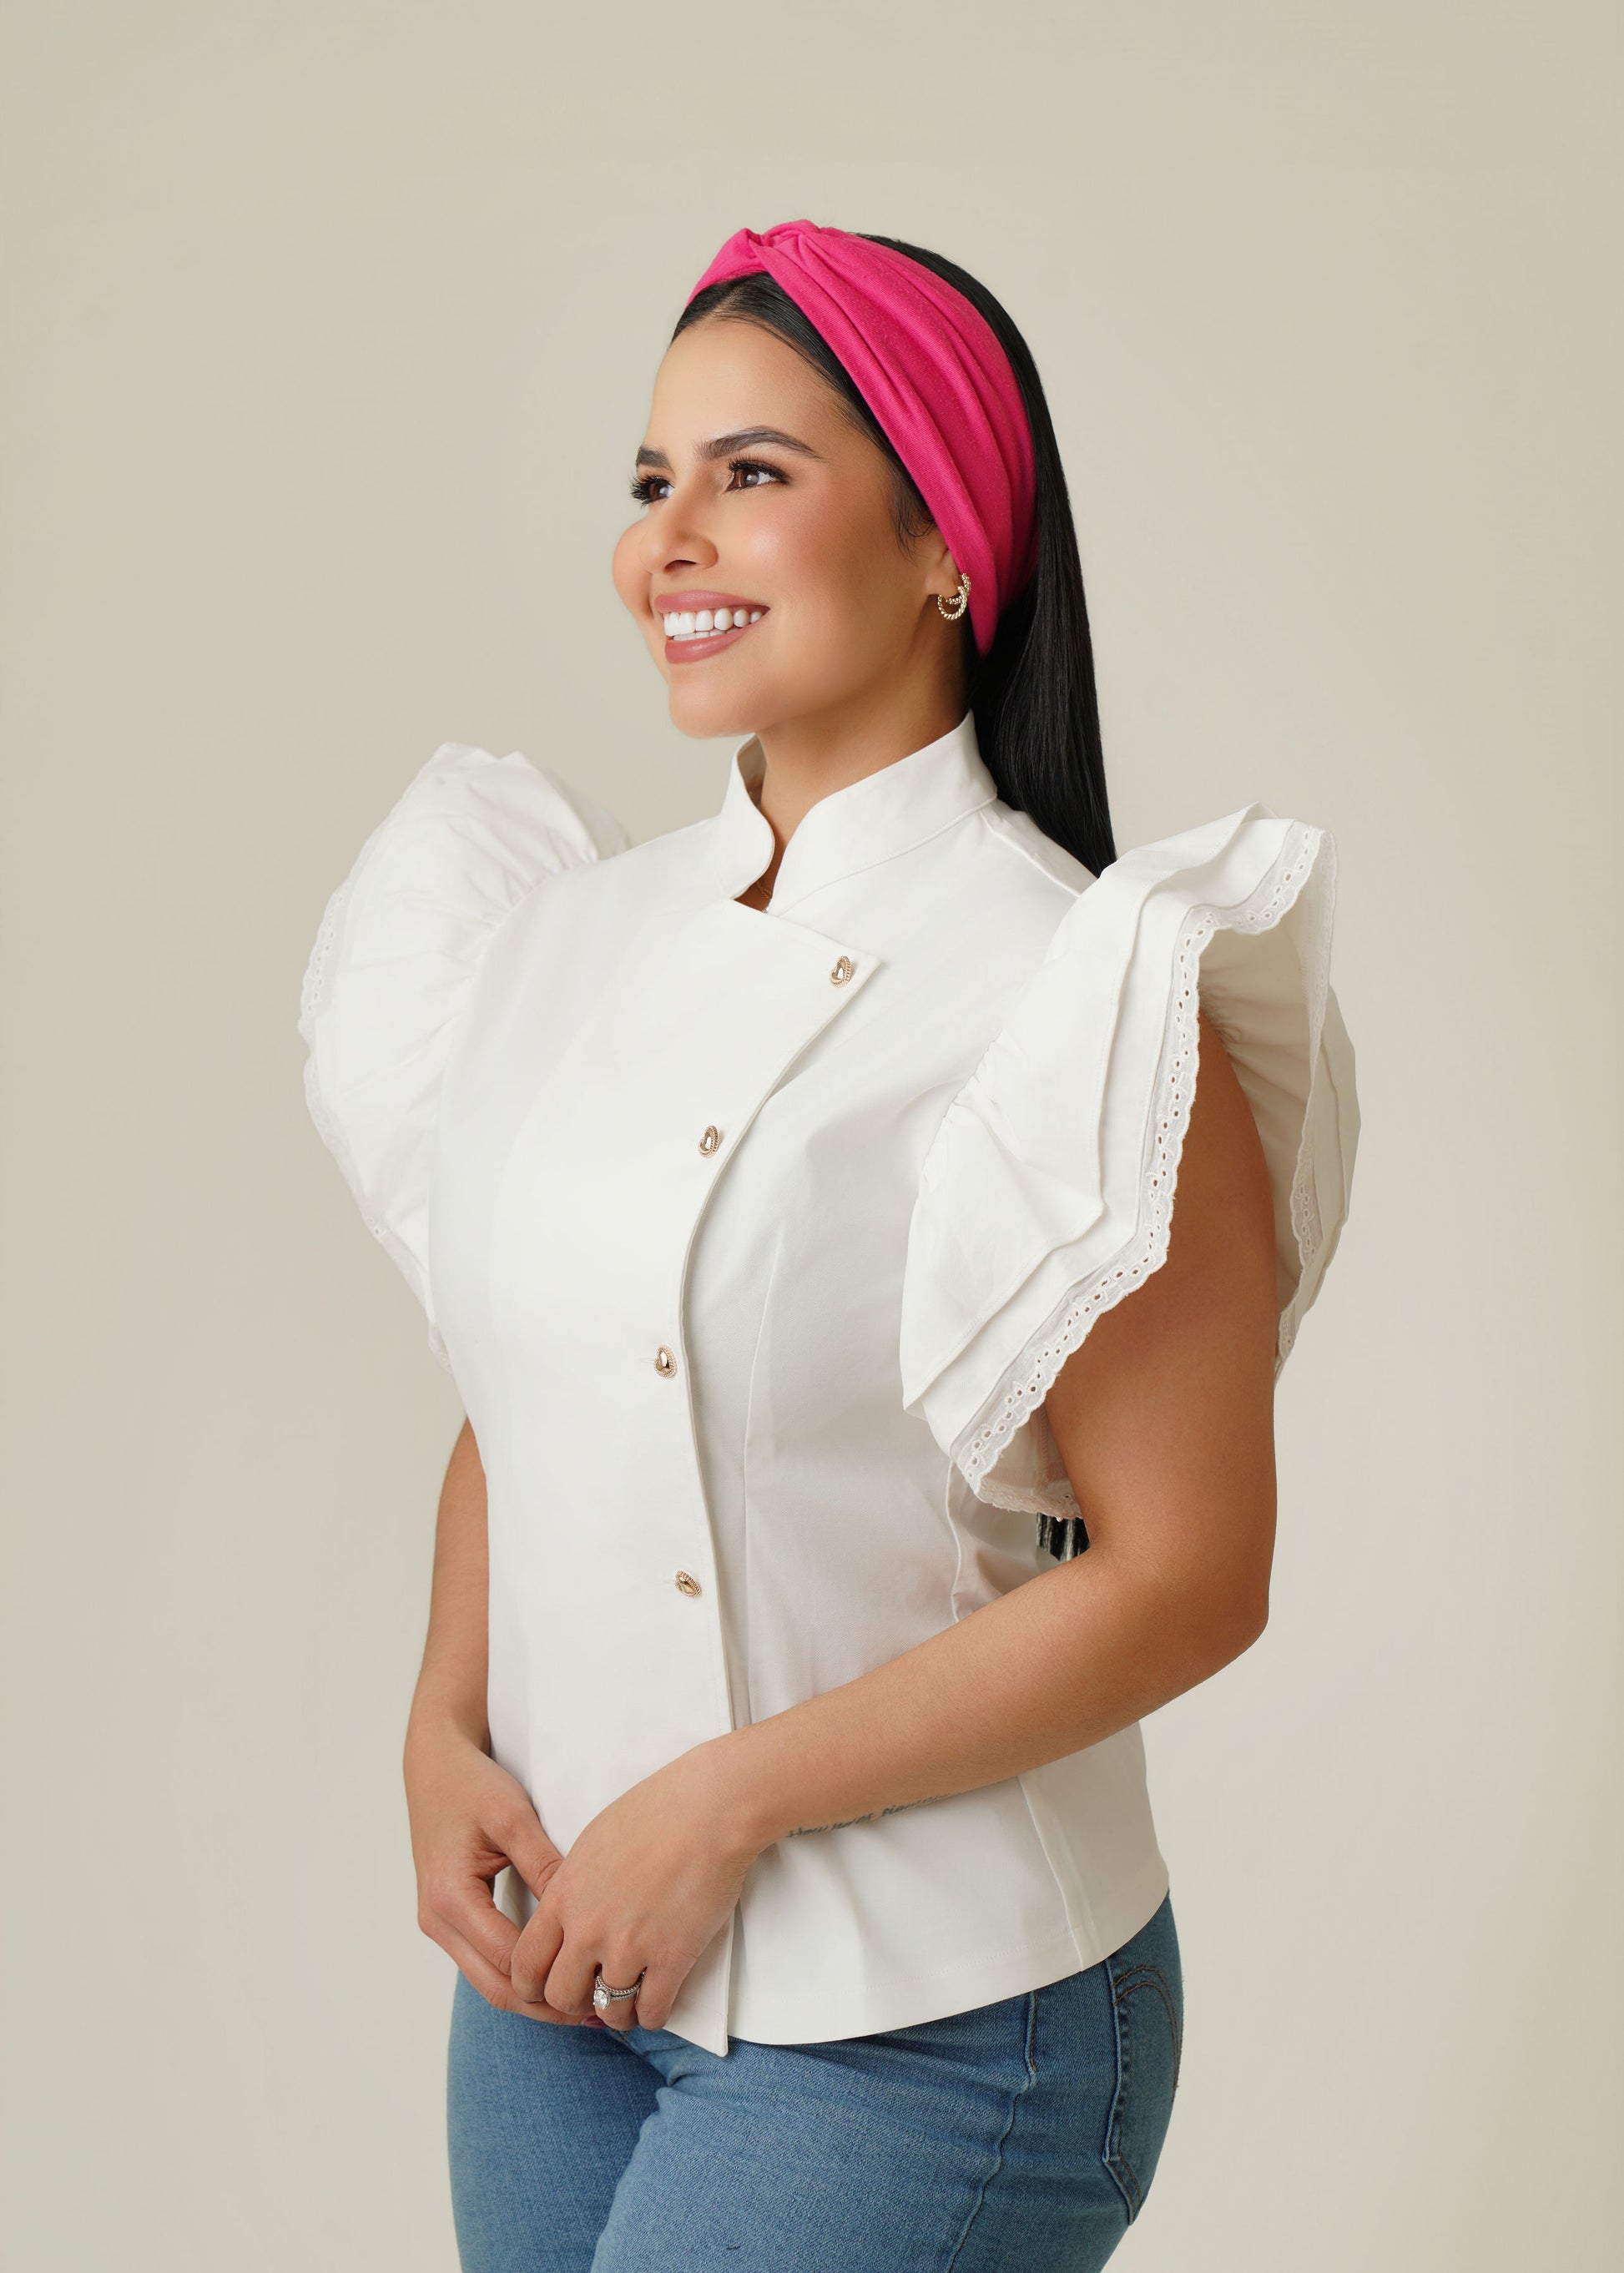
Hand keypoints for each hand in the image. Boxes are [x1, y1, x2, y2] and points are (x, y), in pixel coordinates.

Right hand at [404, 1718, 595, 2026]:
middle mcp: (438, 1921)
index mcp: (451, 1898)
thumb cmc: (473, 1785)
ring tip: (589, 2001)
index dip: (558, 1980)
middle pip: (497, 1988)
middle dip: (549, 2005)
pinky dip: (519, 1976)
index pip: (510, 1961)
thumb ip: (545, 1866)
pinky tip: (558, 1973)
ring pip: (489, 1982)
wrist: (434, 1766)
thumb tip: (583, 1913)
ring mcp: (439, 1925)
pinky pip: (484, 1963)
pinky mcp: (448, 1920)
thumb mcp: (513, 1818)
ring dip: (534, 1997)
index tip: (604, 1984)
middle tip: (604, 2010)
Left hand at [509, 1742, 760, 2033]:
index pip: (525, 1963)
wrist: (706, 1809)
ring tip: (627, 2003)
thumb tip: (568, 1914)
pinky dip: (652, 2015)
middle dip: (573, 2002)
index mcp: (563, 1896)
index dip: (531, 1985)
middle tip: (590, 1995)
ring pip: (607, 2011)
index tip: (545, 1988)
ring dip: (617, 2013)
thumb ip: (571, 1886)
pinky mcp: (671, 1957)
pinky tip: (657, 2001)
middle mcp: (588, 1928)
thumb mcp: (590, 1843)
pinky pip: (651, 2012)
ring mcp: (629, 1946)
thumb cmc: (654, 1812)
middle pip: (560, 1996)